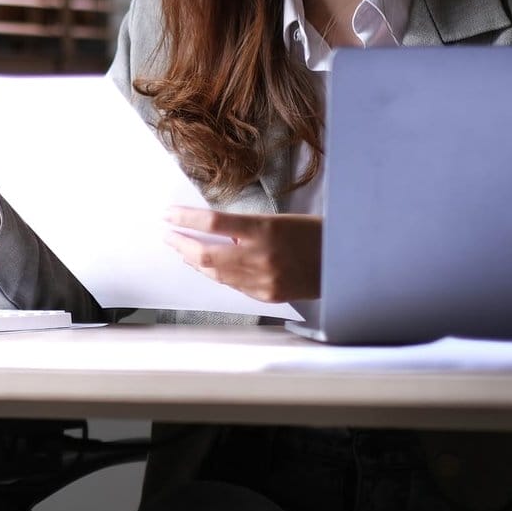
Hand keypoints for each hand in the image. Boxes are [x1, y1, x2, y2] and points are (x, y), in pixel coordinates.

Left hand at [163, 207, 322, 302]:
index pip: (212, 223)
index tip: (169, 215)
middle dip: (181, 244)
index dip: (185, 219)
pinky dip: (217, 275)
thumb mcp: (277, 221)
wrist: (342, 262)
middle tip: (169, 235)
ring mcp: (263, 281)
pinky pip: (233, 286)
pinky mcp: (267, 295)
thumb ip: (244, 228)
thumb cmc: (312, 234)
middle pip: (206, 255)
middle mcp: (261, 257)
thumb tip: (209, 232)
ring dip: (194, 262)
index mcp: (264, 230)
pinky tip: (209, 267)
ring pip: (215, 274)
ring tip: (183, 250)